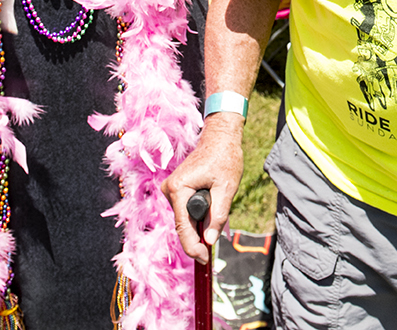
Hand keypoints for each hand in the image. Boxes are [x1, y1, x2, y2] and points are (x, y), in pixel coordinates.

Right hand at [161, 114, 245, 262]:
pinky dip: (198, 214)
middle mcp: (169, 190)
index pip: (183, 226)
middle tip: (215, 239)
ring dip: (200, 222)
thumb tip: (209, 240)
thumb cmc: (225, 158)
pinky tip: (211, 204)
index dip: (193, 247)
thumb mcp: (226, 188)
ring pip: (185, 218)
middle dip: (198, 234)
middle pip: (183, 224)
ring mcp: (171, 190)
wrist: (220, 137)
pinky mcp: (176, 190)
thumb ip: (218, 215)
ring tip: (218, 206)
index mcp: (179, 188)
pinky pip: (186, 210)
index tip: (204, 260)